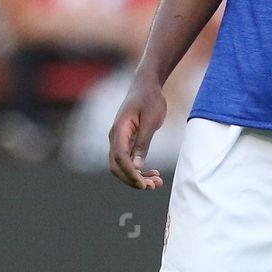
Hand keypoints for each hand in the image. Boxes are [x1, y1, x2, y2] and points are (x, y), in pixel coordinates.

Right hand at [108, 71, 167, 188]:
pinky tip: (153, 174)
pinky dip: (139, 170)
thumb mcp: (151, 120)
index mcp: (119, 131)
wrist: (146, 85)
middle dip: (133, 180)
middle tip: (153, 186)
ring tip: (156, 183)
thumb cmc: (149, 99)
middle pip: (117, 167)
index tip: (144, 184)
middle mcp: (115, 137)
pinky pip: (128, 161)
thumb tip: (137, 165)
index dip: (130, 174)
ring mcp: (119, 140)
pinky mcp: (126, 141)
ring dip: (137, 177)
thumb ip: (143, 143)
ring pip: (122, 166)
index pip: (120, 158)